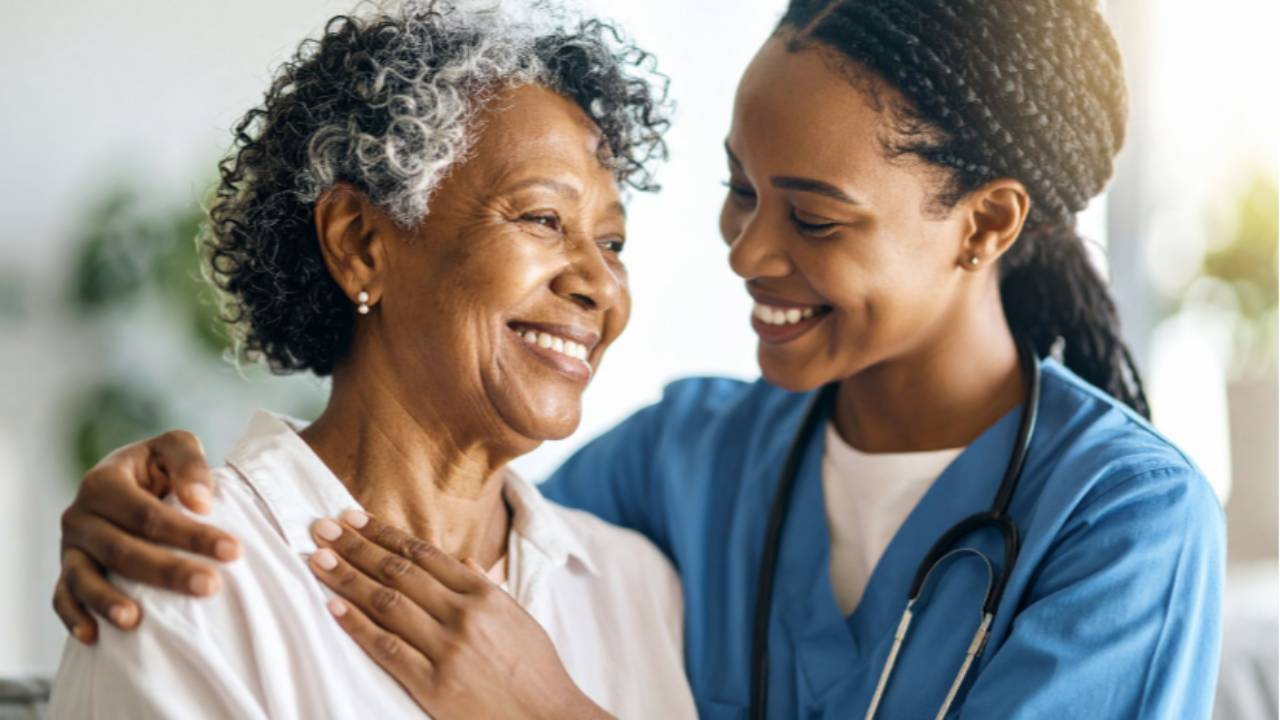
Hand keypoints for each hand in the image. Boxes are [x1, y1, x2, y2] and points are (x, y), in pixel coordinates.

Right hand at [53, 431, 240, 643]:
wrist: (128, 479)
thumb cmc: (158, 466)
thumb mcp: (175, 447)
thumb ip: (188, 464)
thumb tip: (200, 503)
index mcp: (102, 482)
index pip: (148, 515)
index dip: (190, 534)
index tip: (233, 551)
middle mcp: (79, 515)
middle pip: (122, 550)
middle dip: (167, 571)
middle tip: (210, 586)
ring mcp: (69, 547)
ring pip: (83, 578)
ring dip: (107, 601)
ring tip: (135, 621)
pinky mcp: (66, 571)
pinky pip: (62, 598)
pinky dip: (73, 617)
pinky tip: (94, 637)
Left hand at [308, 510, 611, 719]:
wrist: (549, 719)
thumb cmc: (536, 671)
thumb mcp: (518, 618)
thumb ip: (487, 587)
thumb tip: (462, 559)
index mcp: (484, 594)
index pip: (424, 553)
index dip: (385, 533)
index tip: (356, 517)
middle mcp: (464, 615)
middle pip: (399, 571)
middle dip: (356, 546)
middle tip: (324, 526)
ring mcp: (447, 649)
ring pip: (386, 603)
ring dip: (347, 578)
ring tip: (318, 558)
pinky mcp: (434, 685)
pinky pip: (387, 648)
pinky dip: (357, 626)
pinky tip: (334, 607)